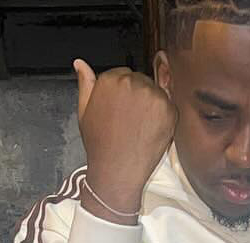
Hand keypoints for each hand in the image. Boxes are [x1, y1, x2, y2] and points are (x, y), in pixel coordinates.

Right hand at [73, 59, 176, 217]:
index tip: (123, 109)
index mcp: (110, 79)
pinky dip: (164, 117)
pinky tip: (150, 131)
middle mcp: (131, 82)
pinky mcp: (167, 109)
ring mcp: (151, 94)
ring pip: (156, 92)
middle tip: (132, 121)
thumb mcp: (84, 112)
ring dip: (152, 106)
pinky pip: (169, 106)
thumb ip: (86, 84)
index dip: (125, 94)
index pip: (124, 74)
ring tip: (140, 127)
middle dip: (139, 98)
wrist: (116, 171)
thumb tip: (80, 64)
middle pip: (141, 81)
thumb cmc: (100, 145)